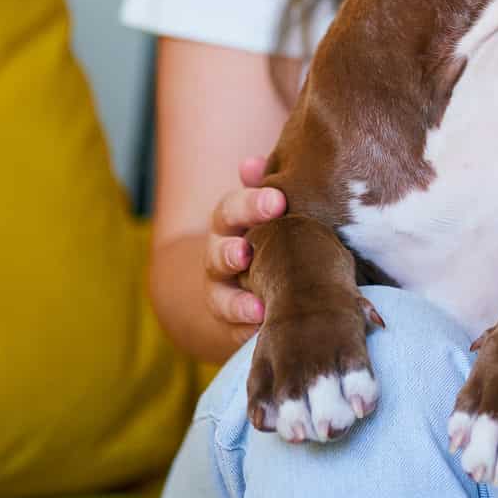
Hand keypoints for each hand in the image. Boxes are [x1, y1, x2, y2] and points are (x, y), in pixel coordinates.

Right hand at [206, 156, 285, 345]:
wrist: (248, 277)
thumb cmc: (273, 228)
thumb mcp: (270, 205)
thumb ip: (266, 186)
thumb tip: (253, 162)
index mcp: (231, 221)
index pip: (233, 208)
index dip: (251, 204)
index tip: (277, 200)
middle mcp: (220, 255)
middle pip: (220, 251)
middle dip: (231, 252)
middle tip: (246, 253)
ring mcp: (222, 292)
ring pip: (221, 298)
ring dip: (237, 303)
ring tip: (258, 308)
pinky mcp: (231, 325)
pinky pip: (235, 332)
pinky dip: (248, 334)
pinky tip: (265, 334)